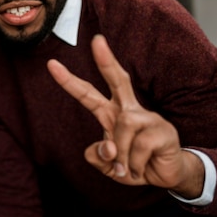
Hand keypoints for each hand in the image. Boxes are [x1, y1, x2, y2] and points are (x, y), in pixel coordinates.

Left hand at [47, 34, 203, 197]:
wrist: (165, 176)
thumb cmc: (133, 166)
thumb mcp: (108, 166)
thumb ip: (98, 157)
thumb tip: (108, 148)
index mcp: (110, 113)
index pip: (87, 94)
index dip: (69, 81)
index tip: (52, 64)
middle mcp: (128, 110)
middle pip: (118, 80)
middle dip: (106, 60)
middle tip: (97, 40)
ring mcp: (147, 118)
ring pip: (123, 127)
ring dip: (122, 156)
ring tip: (128, 169)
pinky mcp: (164, 129)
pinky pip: (139, 145)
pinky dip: (135, 164)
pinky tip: (142, 168)